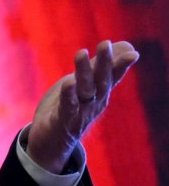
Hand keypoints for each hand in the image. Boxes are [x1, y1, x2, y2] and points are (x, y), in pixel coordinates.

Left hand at [27, 40, 139, 173]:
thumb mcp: (86, 84)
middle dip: (104, 62)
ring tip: (81, 52)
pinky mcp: (63, 121)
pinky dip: (68, 94)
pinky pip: (67, 106)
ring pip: (84, 91)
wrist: (52, 142)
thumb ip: (102, 66)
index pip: (112, 76)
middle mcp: (93, 102)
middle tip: (105, 43)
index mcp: (99, 93)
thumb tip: (127, 45)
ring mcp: (79, 112)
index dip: (121, 65)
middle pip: (101, 81)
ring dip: (83, 71)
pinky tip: (68, 82)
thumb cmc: (70, 108)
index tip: (132, 53)